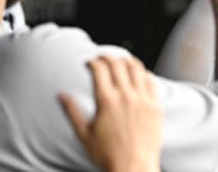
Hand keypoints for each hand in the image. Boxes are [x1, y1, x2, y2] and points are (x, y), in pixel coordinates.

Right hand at [59, 56, 161, 171]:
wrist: (134, 166)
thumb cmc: (108, 154)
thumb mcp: (84, 134)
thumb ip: (72, 111)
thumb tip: (61, 95)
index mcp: (107, 101)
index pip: (100, 69)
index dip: (93, 61)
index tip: (90, 61)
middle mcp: (126, 96)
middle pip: (118, 64)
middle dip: (108, 57)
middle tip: (103, 58)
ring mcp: (143, 99)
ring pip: (137, 68)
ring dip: (127, 60)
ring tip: (121, 61)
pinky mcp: (156, 105)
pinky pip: (151, 81)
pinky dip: (144, 73)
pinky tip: (139, 74)